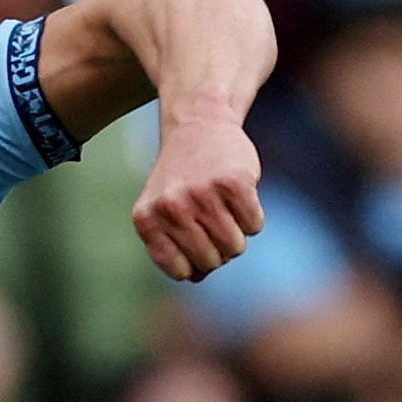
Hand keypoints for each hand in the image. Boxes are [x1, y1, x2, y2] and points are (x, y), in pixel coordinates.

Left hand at [132, 107, 263, 280]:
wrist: (197, 124)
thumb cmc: (182, 179)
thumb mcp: (160, 212)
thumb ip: (172, 248)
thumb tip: (197, 277)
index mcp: (147, 220)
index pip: (183, 272)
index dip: (197, 262)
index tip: (196, 239)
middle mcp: (171, 208)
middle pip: (212, 261)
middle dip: (219, 249)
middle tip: (213, 219)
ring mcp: (202, 194)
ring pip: (235, 247)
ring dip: (237, 233)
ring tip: (224, 207)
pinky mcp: (234, 182)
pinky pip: (254, 225)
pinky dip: (252, 215)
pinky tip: (237, 193)